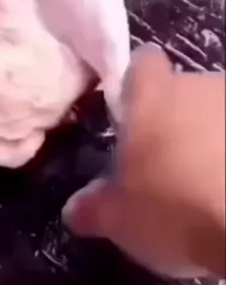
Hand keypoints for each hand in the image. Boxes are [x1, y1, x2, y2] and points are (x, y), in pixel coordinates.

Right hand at [63, 45, 224, 277]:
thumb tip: (74, 209)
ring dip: (214, 136)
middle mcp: (200, 85)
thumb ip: (95, 207)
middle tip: (171, 163)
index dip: (137, 86)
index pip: (142, 64)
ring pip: (220, 112)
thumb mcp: (121, 220)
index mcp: (153, 97)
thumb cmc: (176, 210)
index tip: (133, 116)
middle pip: (184, 90)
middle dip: (178, 118)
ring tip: (210, 178)